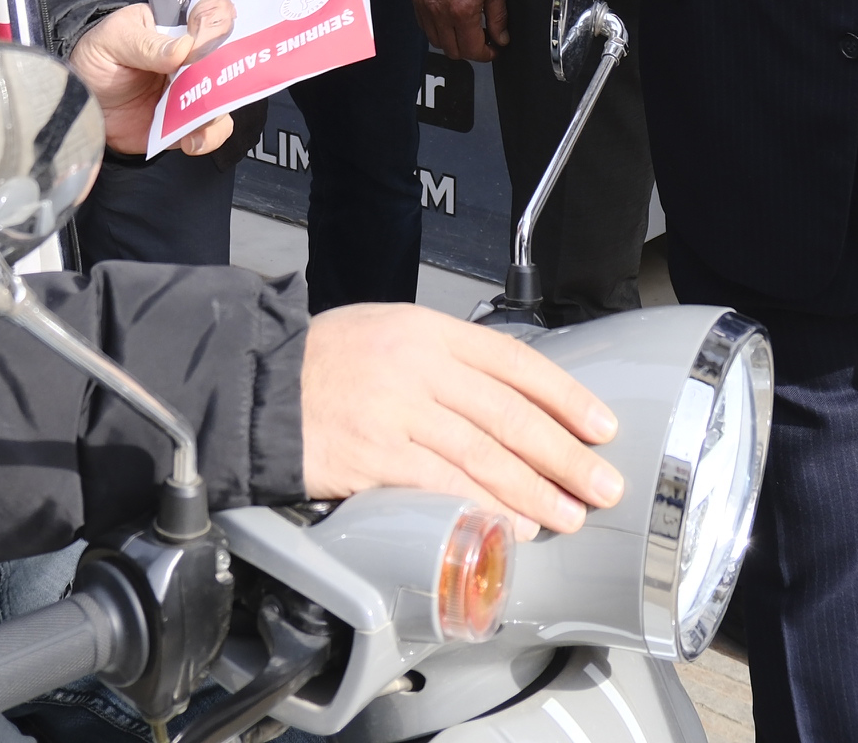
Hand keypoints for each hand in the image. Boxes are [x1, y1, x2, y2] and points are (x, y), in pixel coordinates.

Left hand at [71, 0, 236, 156]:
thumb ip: (146, 44)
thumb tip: (183, 48)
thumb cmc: (97, 56)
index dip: (219, 21)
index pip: (214, 13)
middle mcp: (193, 58)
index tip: (204, 38)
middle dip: (226, 74)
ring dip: (216, 111)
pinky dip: (207, 138)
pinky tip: (189, 141)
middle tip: (205, 86)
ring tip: (196, 121)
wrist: (79, 99)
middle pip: (228, 60)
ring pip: (224, 99)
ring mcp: (191, 91)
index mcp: (178, 26)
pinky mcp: (184, 122)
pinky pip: (209, 131)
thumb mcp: (115, 40)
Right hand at [302, 303, 624, 534]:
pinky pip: (441, 485)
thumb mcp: (389, 332)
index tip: (601, 426)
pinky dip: (482, 507)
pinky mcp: (374, 456)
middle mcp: (418, 366)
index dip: (565, 397)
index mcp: (428, 330)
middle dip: (565, 455)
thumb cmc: (324, 361)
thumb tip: (509, 399)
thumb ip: (445, 359)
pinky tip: (510, 526)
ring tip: (567, 515)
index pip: (515, 362)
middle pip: (510, 415)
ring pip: (484, 455)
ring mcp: (397, 411)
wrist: (256, 383)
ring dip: (534, 492)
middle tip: (601, 485)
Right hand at [410, 0, 507, 62]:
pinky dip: (436, 29)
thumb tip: (501, 38)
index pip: (472, 50)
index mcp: (463, 12)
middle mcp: (441, 14)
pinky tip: (448, 20)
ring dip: (451, 42)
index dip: (485, 55)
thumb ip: (498, 16)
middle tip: (480, 42)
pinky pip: (424, 26)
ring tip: (463, 31)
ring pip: (437, 42)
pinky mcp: (416, 0)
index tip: (492, 51)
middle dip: (469, 51)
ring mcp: (425, 8)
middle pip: (452, 51)